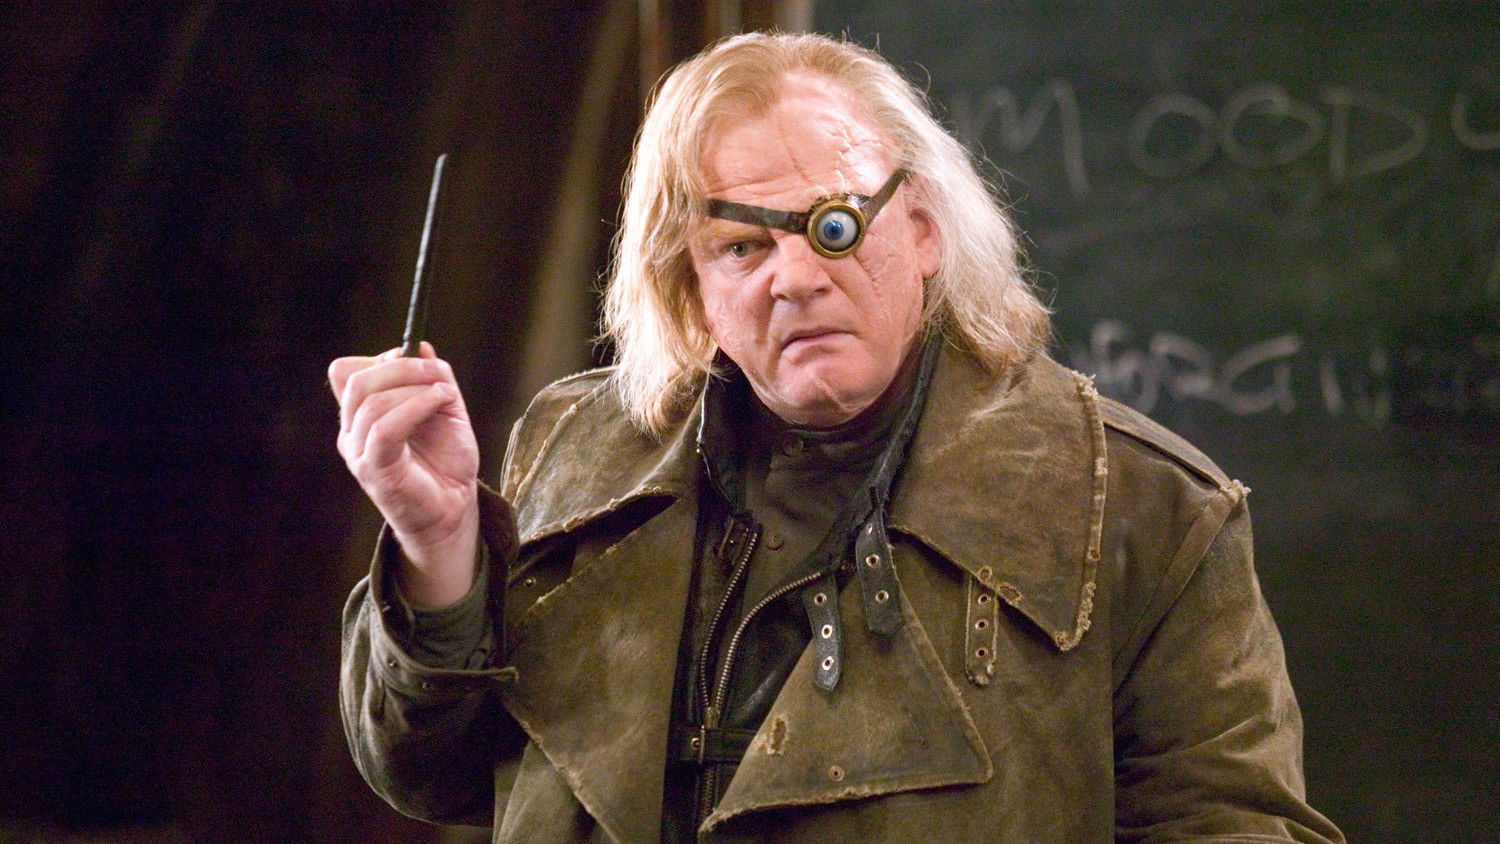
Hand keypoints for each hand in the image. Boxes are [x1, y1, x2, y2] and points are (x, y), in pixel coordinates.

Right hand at [329, 342, 479, 606]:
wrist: (454, 505)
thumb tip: (420, 346)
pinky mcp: (374, 470)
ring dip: (414, 387)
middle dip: (399, 367)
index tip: (416, 359)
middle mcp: (351, 432)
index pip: (346, 372)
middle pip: (356, 380)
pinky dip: (416, 406)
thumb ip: (431, 376)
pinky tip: (440, 400)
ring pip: (371, 401)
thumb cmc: (446, 459)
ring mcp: (358, 452)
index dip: (381, 358)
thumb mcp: (443, 407)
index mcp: (359, 415)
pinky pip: (385, 428)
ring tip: (445, 392)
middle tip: (434, 371)